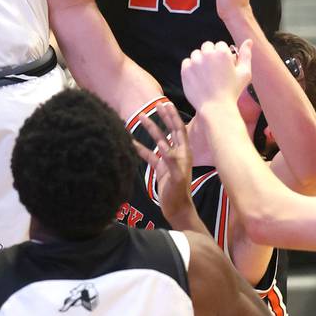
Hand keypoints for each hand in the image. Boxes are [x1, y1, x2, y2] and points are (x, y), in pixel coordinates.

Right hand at [133, 102, 194, 226]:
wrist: (177, 210)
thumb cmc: (179, 195)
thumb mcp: (176, 178)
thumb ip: (171, 162)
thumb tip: (163, 146)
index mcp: (184, 153)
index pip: (179, 129)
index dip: (173, 116)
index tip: (166, 104)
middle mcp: (177, 153)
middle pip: (170, 130)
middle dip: (164, 117)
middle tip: (156, 104)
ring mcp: (168, 160)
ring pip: (159, 140)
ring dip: (151, 129)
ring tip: (141, 116)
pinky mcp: (160, 168)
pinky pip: (149, 154)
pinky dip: (141, 147)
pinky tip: (132, 141)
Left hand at [182, 40, 252, 113]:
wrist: (215, 107)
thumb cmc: (232, 91)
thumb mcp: (244, 73)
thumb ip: (246, 55)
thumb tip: (248, 41)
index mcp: (222, 52)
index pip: (220, 45)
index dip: (222, 55)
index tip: (223, 66)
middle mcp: (207, 54)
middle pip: (207, 46)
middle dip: (210, 55)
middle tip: (214, 70)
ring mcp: (195, 61)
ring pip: (196, 54)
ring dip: (200, 61)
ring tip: (206, 76)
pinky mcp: (185, 69)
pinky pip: (187, 62)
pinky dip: (191, 68)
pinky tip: (198, 79)